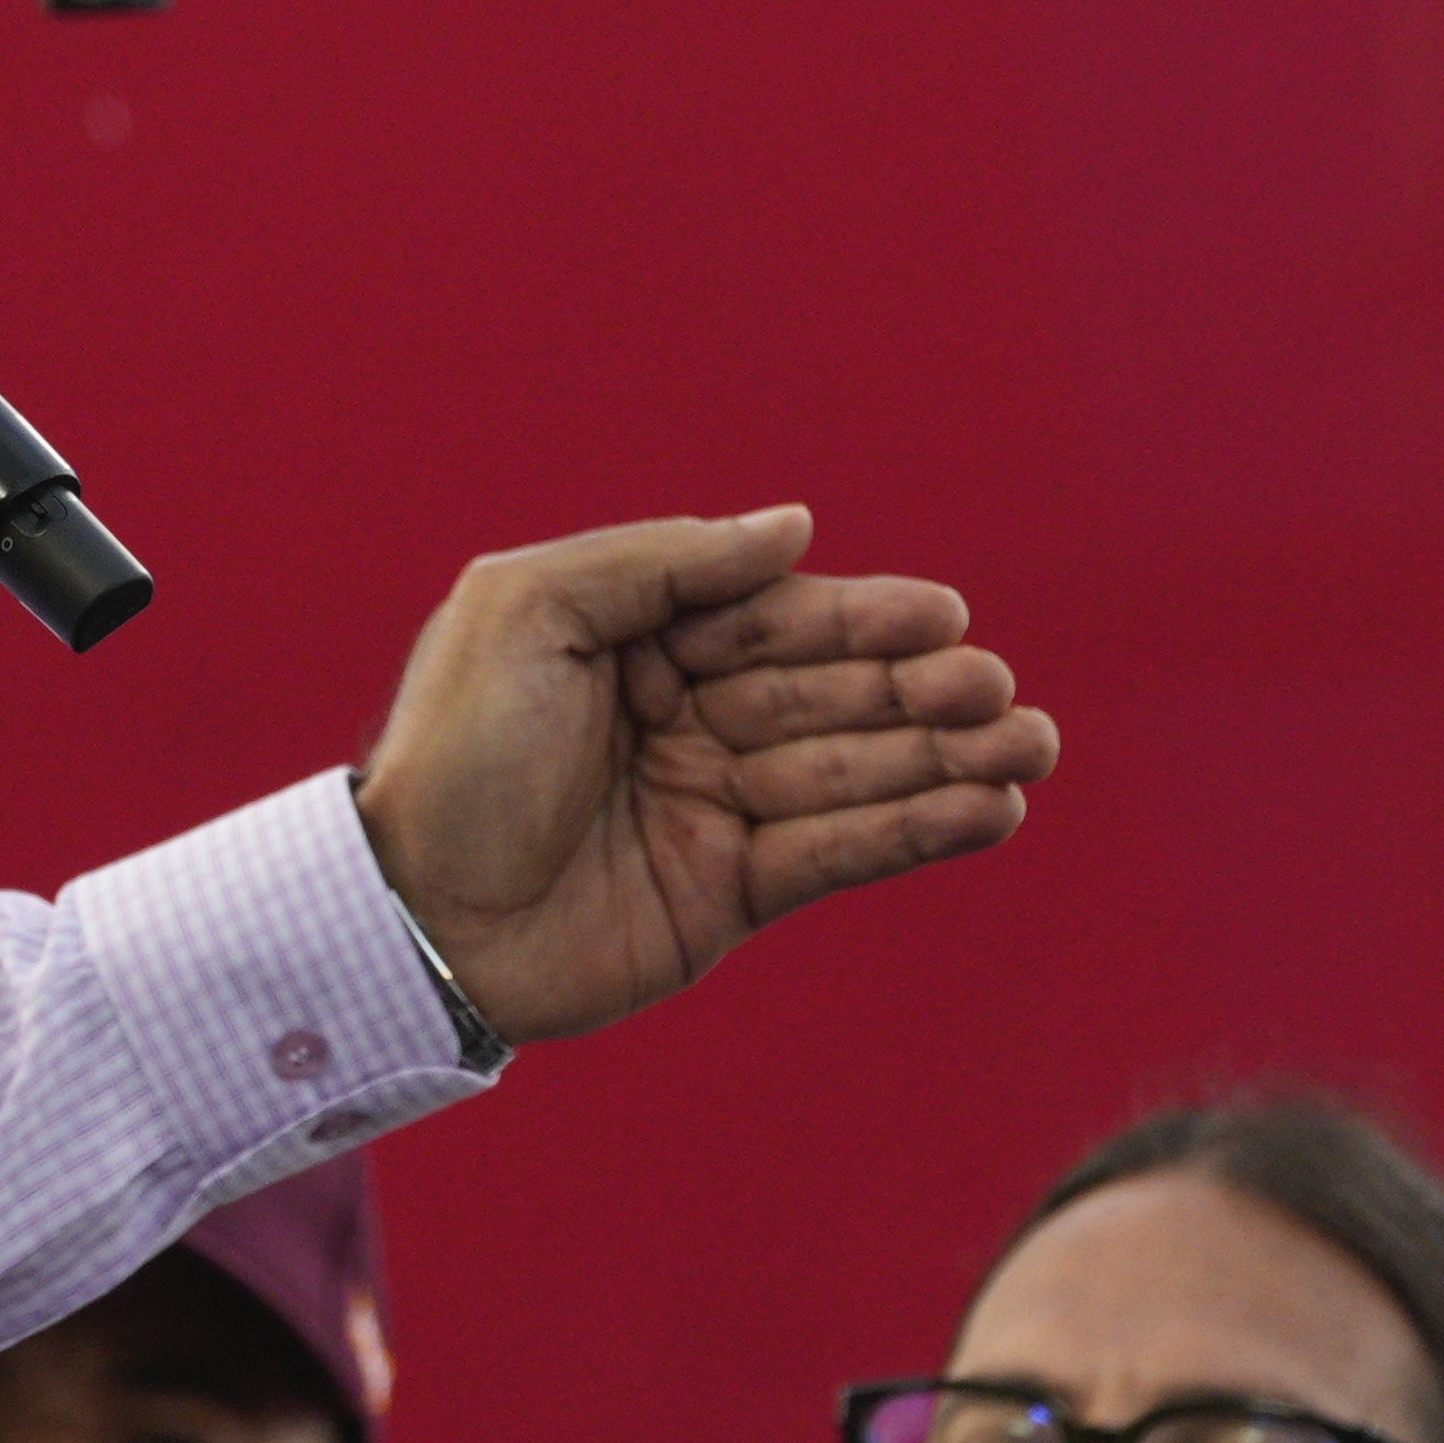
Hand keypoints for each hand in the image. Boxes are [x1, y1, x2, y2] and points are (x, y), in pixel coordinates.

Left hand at [350, 510, 1051, 1044]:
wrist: (412, 916)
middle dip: (920, 690)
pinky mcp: (728, 894)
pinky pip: (840, 853)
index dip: (860, 620)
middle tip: (998, 689)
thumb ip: (661, 560)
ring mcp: (710, 808)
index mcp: (634, 643)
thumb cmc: (453, 753)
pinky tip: (993, 810)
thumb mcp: (527, 611)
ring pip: (853, 772)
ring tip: (1032, 747)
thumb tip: (792, 526)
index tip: (945, 618)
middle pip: (826, 693)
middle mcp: (681, 719)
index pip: (771, 619)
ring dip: (947, 759)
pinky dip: (918, 830)